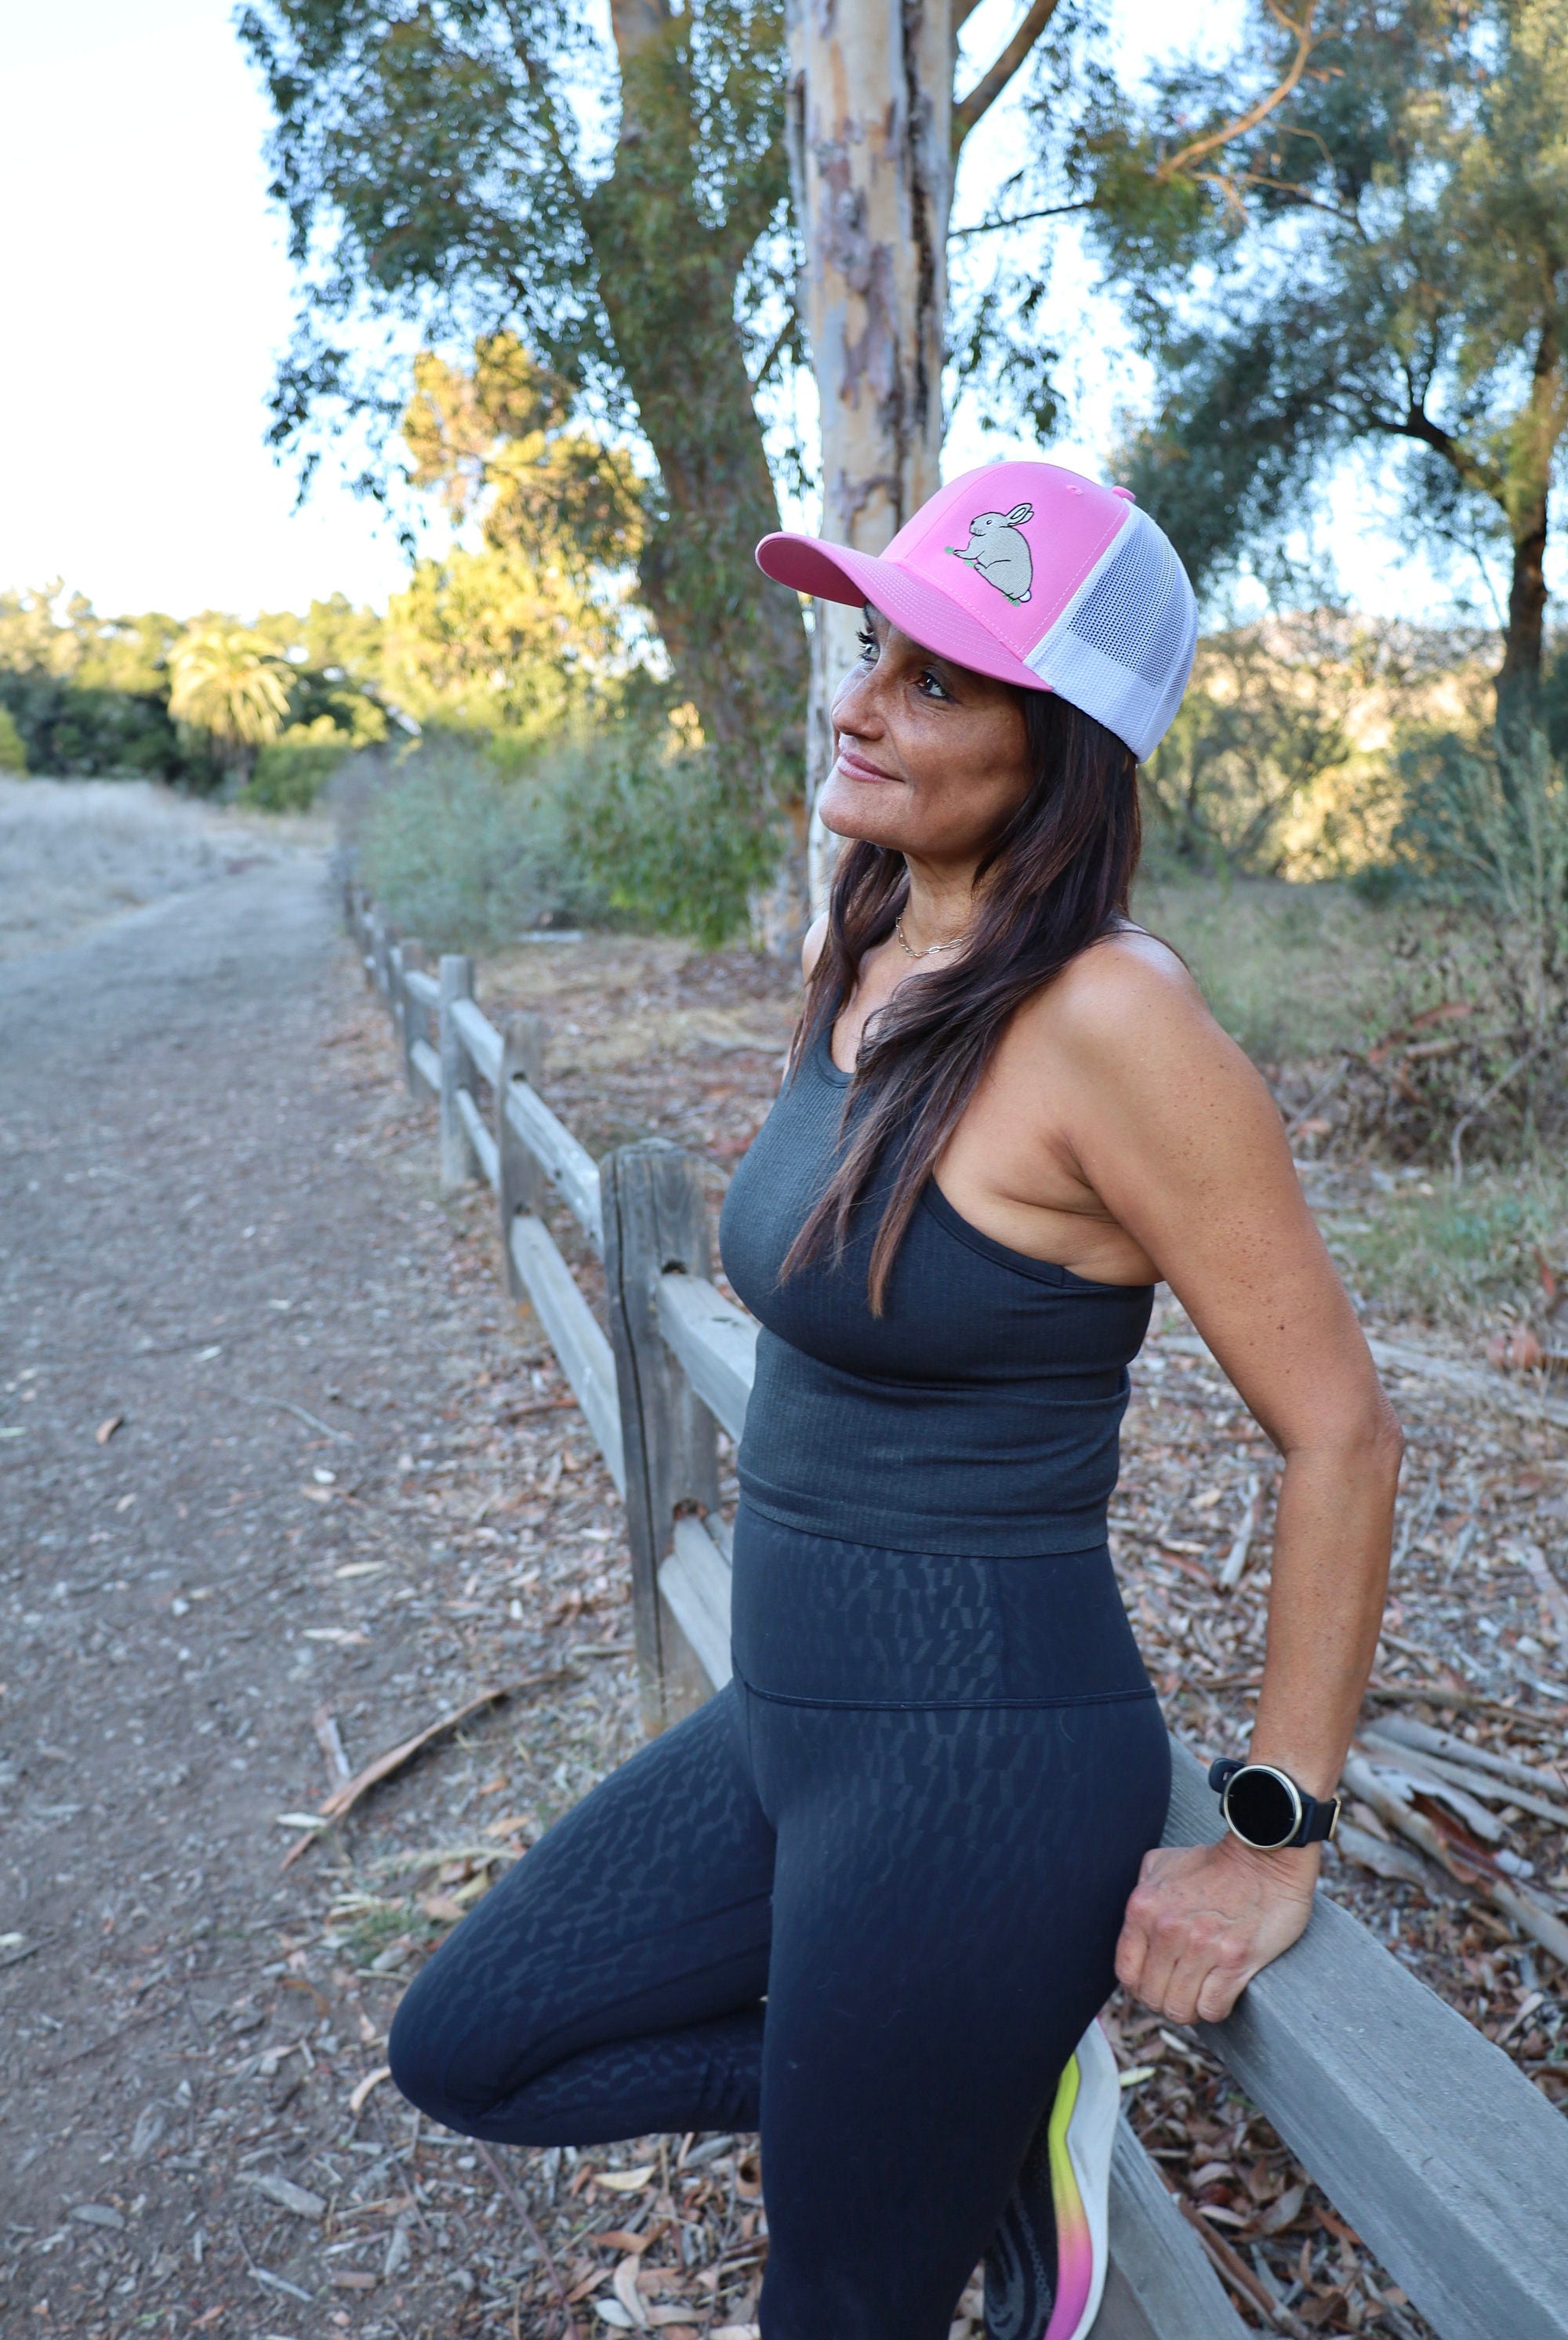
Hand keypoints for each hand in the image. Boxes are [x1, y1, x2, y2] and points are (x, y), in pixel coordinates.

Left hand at [1114, 1836, 1317, 2023]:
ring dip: (1189, 2010)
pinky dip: (1214, 2009)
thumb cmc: (1215, 1863)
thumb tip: (1135, 1928)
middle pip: (1151, 1996)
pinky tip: (1219, 1993)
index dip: (1139, 1986)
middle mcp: (1168, 1929)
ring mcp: (1202, 1946)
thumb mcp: (1161, 1864)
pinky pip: (1212, 2009)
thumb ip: (1141, 1892)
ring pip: (1180, 2009)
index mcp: (1144, 1908)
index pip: (1126, 1972)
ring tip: (1198, 1996)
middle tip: (1179, 1992)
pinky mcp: (1235, 1960)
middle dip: (1164, 2001)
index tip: (1154, 1983)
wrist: (1264, 1856)